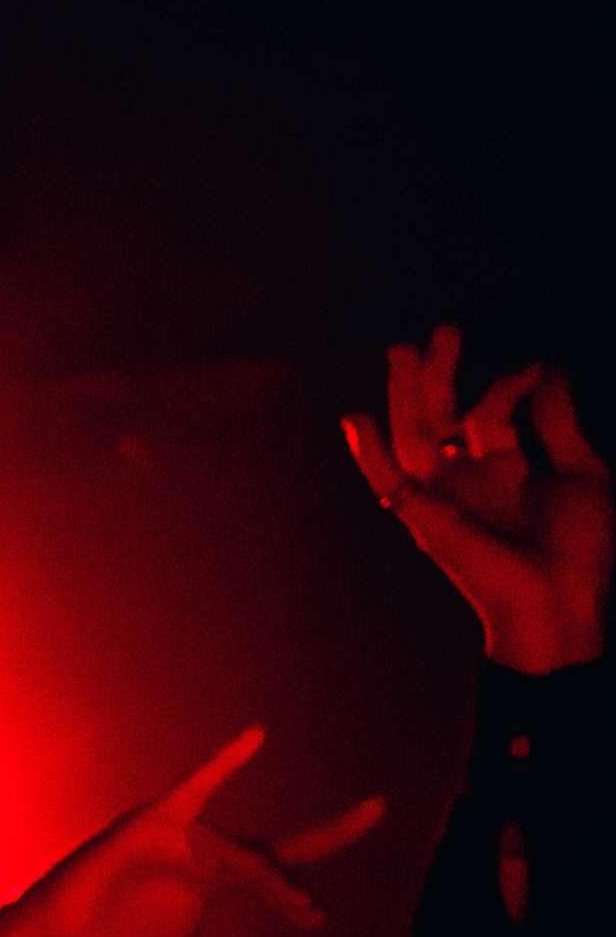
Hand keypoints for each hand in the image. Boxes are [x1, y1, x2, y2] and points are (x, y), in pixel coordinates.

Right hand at [0, 729, 384, 936]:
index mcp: (214, 882)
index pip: (275, 872)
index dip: (300, 892)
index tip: (321, 918)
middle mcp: (203, 852)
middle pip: (266, 859)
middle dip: (296, 877)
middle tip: (316, 904)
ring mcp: (180, 835)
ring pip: (237, 854)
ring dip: (263, 877)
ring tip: (287, 902)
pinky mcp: (153, 822)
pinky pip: (195, 787)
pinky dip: (224, 761)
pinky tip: (256, 735)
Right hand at [343, 327, 611, 671]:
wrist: (561, 604)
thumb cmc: (580, 551)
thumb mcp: (582, 471)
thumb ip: (560, 422)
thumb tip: (550, 371)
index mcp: (506, 473)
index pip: (490, 415)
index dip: (511, 383)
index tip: (539, 369)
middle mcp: (470, 482)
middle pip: (442, 418)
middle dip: (441, 373)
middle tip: (444, 332)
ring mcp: (445, 499)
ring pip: (414, 436)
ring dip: (407, 393)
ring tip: (405, 349)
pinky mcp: (427, 517)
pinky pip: (389, 483)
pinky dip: (369, 455)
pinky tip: (354, 419)